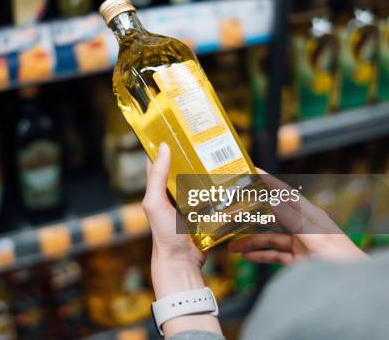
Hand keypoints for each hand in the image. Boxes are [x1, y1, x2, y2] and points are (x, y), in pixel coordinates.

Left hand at [143, 143, 221, 337]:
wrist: (182, 263)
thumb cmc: (164, 234)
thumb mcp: (155, 203)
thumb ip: (157, 177)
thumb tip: (164, 148)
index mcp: (160, 186)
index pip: (161, 158)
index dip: (167, 141)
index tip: (178, 125)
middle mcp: (175, 190)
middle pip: (185, 165)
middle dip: (196, 152)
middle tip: (208, 137)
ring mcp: (191, 200)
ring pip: (202, 178)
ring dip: (211, 168)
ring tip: (224, 152)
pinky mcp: (206, 210)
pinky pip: (215, 194)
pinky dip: (222, 186)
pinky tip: (232, 176)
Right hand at [228, 170, 367, 264]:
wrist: (354, 286)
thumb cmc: (343, 260)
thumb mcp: (316, 238)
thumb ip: (293, 219)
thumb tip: (274, 199)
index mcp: (310, 215)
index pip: (285, 193)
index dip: (269, 181)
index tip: (252, 171)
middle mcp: (303, 226)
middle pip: (272, 215)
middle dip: (252, 214)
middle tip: (232, 210)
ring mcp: (300, 243)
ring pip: (270, 238)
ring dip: (251, 241)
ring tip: (233, 246)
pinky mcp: (298, 260)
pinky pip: (274, 255)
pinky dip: (260, 255)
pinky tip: (247, 256)